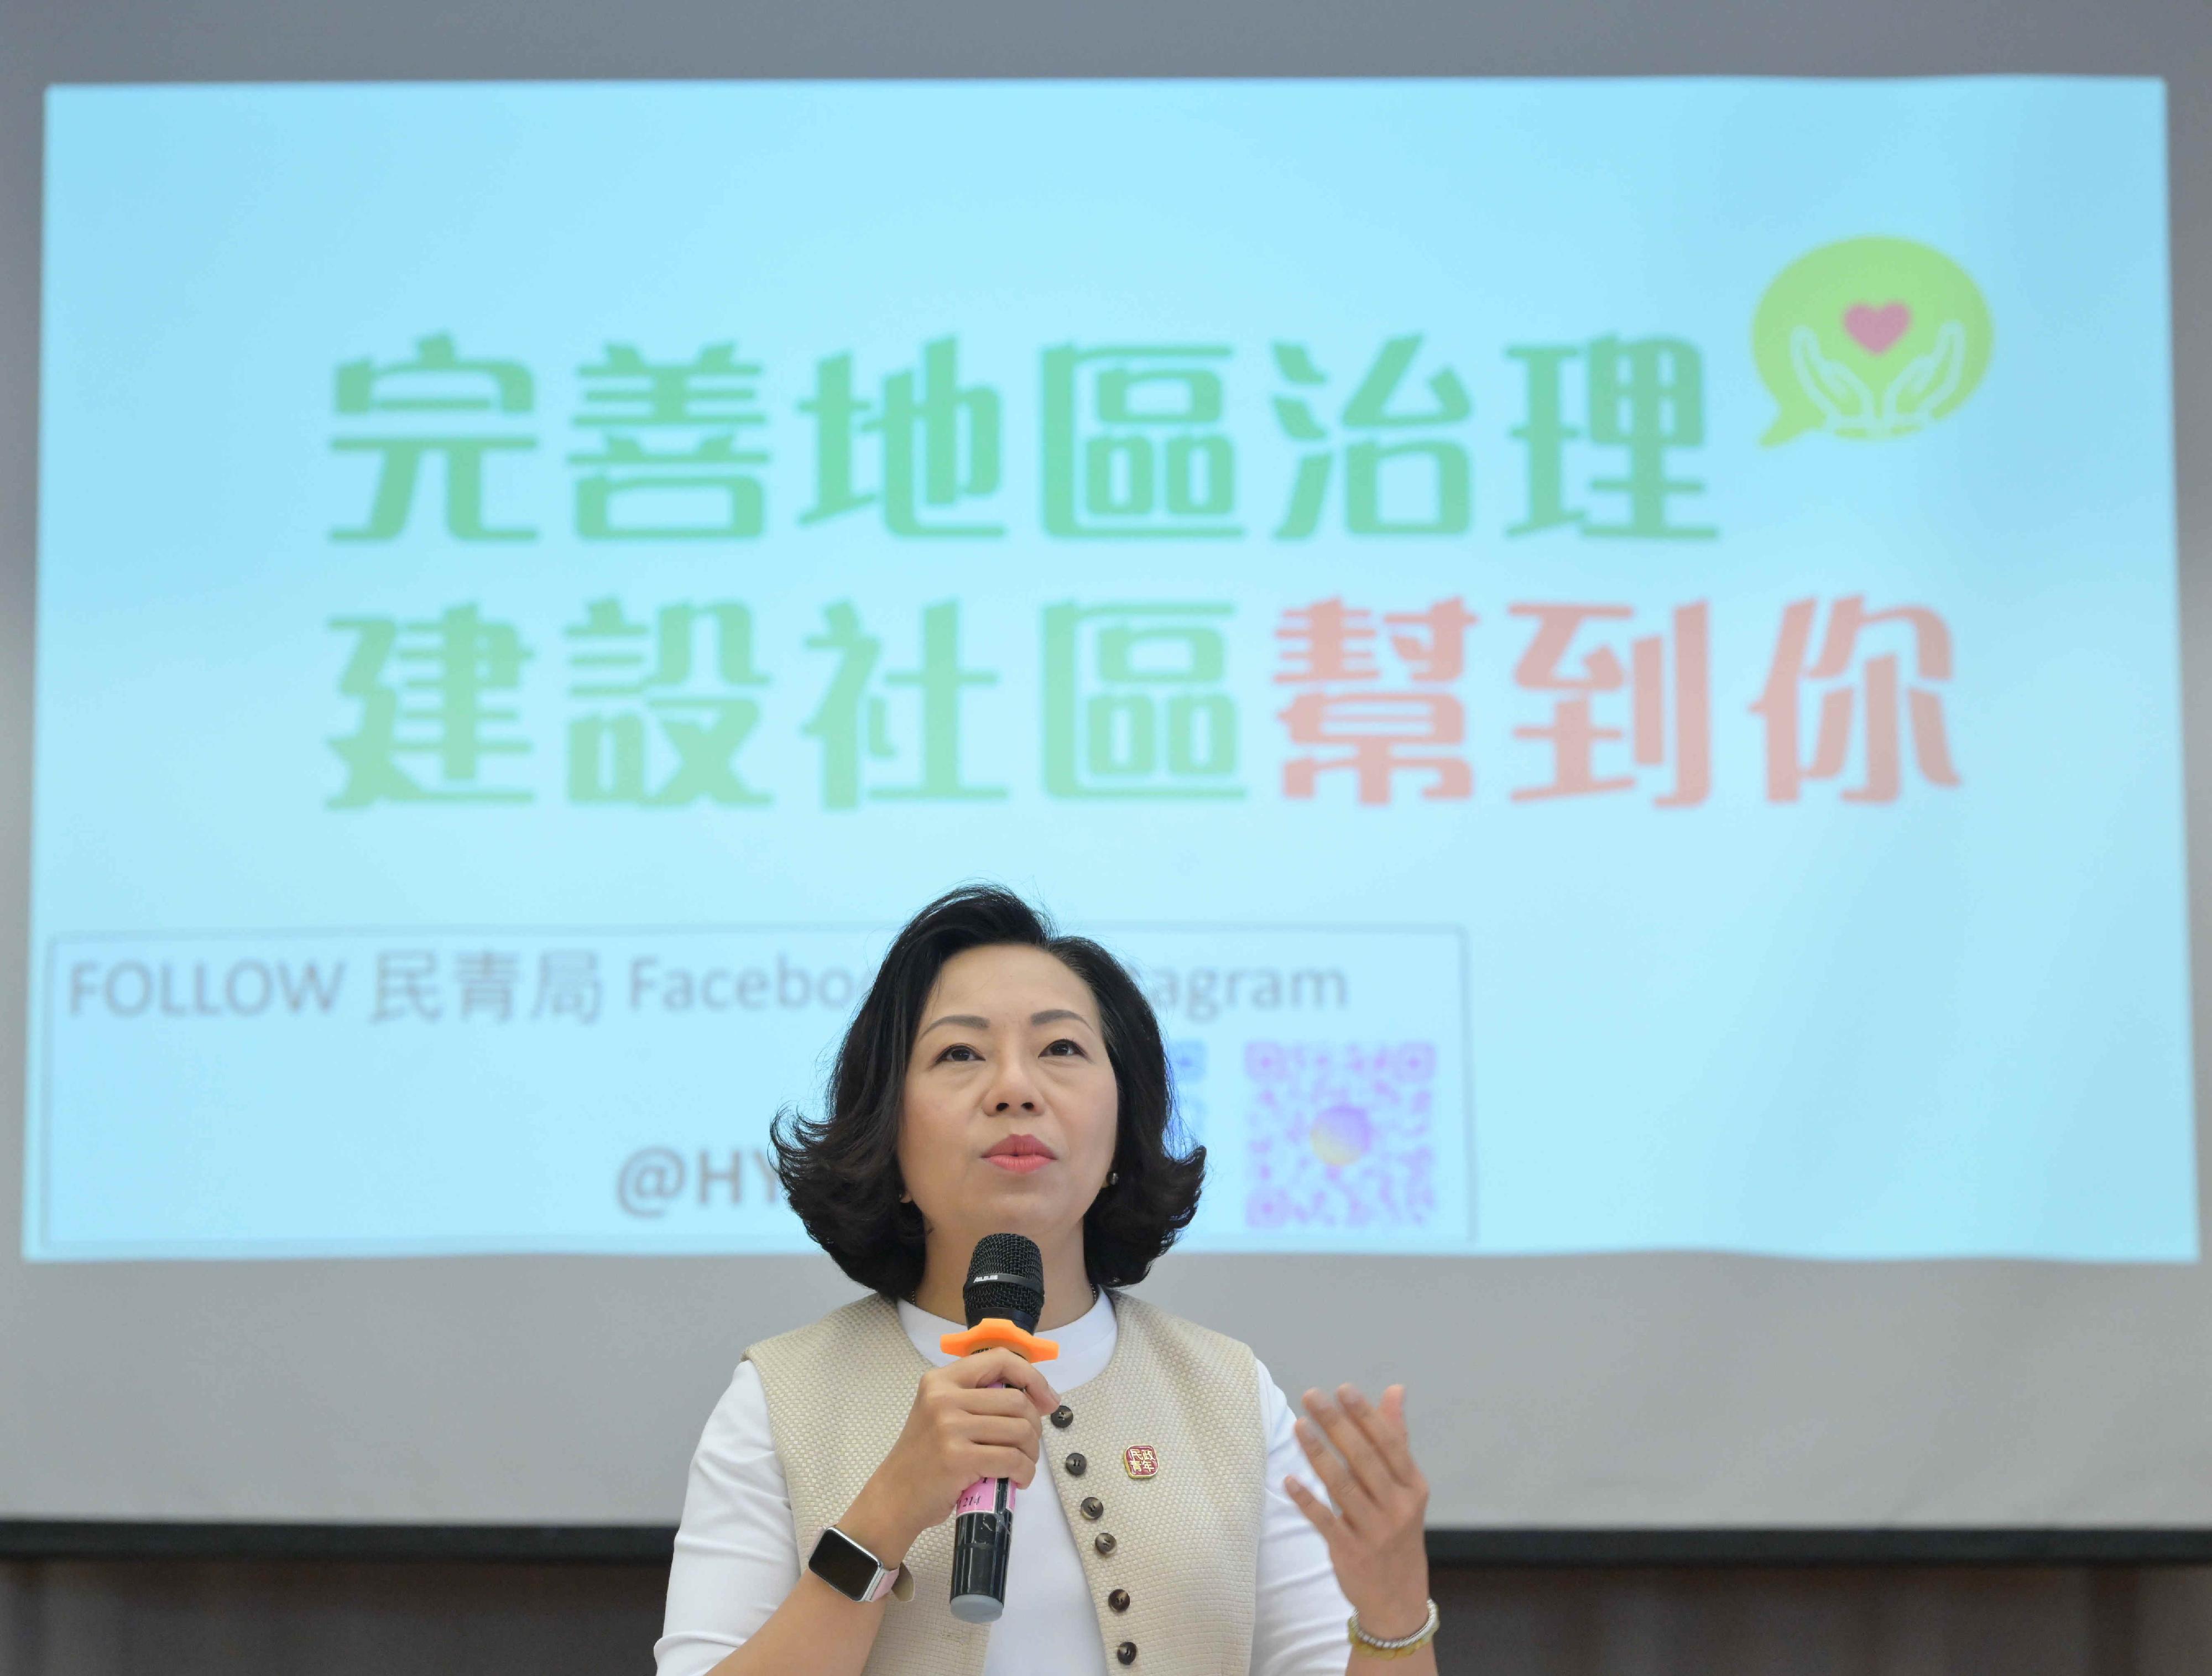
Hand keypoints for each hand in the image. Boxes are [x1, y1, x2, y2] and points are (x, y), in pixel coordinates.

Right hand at [840, 1349, 1059, 1566]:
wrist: (894, 1497)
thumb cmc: (925, 1457)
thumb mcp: (942, 1412)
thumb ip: (977, 1398)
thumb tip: (1034, 1396)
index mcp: (942, 1379)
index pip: (1001, 1359)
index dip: (1032, 1377)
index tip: (1047, 1400)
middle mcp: (944, 1396)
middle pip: (1017, 1401)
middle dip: (1035, 1426)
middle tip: (1030, 1446)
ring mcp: (950, 1427)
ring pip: (1020, 1430)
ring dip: (1031, 1453)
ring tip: (1023, 1464)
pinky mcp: (958, 1458)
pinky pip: (1012, 1459)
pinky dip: (1025, 1472)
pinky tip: (1018, 1480)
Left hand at [1285, 1384, 1430, 1640]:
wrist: (1398, 1598)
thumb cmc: (1398, 1530)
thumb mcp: (1406, 1489)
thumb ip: (1396, 1439)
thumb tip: (1395, 1390)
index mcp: (1413, 1487)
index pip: (1388, 1444)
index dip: (1366, 1415)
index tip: (1343, 1389)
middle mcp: (1397, 1507)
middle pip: (1363, 1459)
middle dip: (1336, 1424)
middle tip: (1311, 1396)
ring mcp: (1374, 1531)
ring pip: (1343, 1486)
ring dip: (1318, 1454)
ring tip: (1298, 1426)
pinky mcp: (1350, 1552)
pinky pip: (1325, 1521)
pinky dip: (1307, 1500)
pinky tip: (1288, 1479)